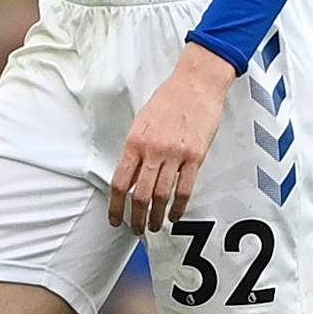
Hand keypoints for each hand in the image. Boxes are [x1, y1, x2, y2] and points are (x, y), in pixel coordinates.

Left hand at [110, 45, 234, 232]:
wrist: (197, 83)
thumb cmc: (169, 99)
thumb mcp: (142, 121)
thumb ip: (135, 151)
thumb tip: (131, 178)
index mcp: (135, 141)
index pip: (121, 182)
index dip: (116, 206)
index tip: (115, 219)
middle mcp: (153, 150)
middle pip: (141, 195)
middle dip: (136, 218)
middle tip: (136, 229)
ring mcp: (175, 154)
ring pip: (163, 196)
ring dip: (157, 216)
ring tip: (155, 226)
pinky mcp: (195, 156)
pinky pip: (185, 189)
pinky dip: (179, 206)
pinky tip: (175, 214)